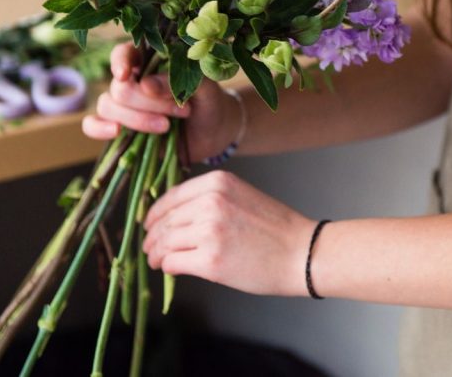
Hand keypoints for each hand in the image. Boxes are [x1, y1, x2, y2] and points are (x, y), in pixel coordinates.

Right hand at [81, 43, 241, 162]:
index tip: (127, 74)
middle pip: (119, 87)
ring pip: (107, 106)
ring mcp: (123, 106)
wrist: (213, 133)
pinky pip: (92, 125)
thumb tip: (145, 84)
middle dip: (149, 103)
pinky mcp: (119, 129)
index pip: (123, 53)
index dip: (121, 62)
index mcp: (150, 61)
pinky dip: (98, 128)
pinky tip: (116, 132)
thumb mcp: (205, 87)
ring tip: (167, 126)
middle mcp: (132, 81)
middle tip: (181, 110)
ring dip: (137, 119)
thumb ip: (178, 80)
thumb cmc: (209, 101)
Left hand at [142, 171, 316, 296]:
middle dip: (152, 236)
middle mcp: (210, 202)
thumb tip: (175, 214)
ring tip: (155, 259)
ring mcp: (209, 231)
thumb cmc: (276, 229)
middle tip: (149, 247)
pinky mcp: (210, 260)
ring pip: (164, 241)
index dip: (155, 213)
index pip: (171, 196)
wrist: (302, 253)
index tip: (149, 223)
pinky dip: (166, 266)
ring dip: (155, 253)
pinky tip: (168, 268)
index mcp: (217, 182)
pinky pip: (173, 262)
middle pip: (164, 220)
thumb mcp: (241, 196)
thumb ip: (209, 199)